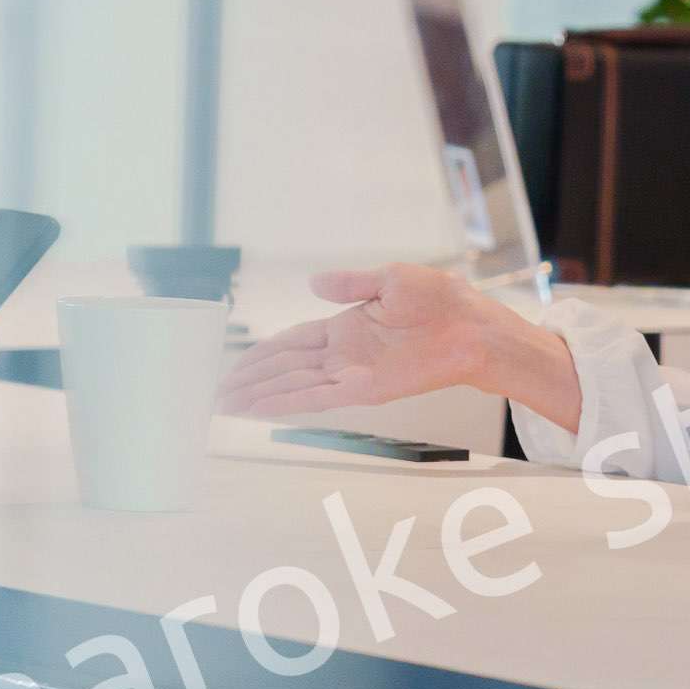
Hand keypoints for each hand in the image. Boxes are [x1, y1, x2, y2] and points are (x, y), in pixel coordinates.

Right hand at [216, 264, 557, 420]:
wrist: (473, 326)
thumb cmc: (441, 300)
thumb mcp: (388, 279)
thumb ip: (348, 284)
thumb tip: (311, 283)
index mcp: (346, 329)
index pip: (292, 344)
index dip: (261, 355)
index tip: (235, 365)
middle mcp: (343, 355)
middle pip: (284, 369)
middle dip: (250, 380)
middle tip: (216, 392)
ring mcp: (351, 374)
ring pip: (292, 386)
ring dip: (258, 396)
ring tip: (226, 406)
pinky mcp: (364, 389)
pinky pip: (316, 398)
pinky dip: (285, 404)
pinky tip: (260, 409)